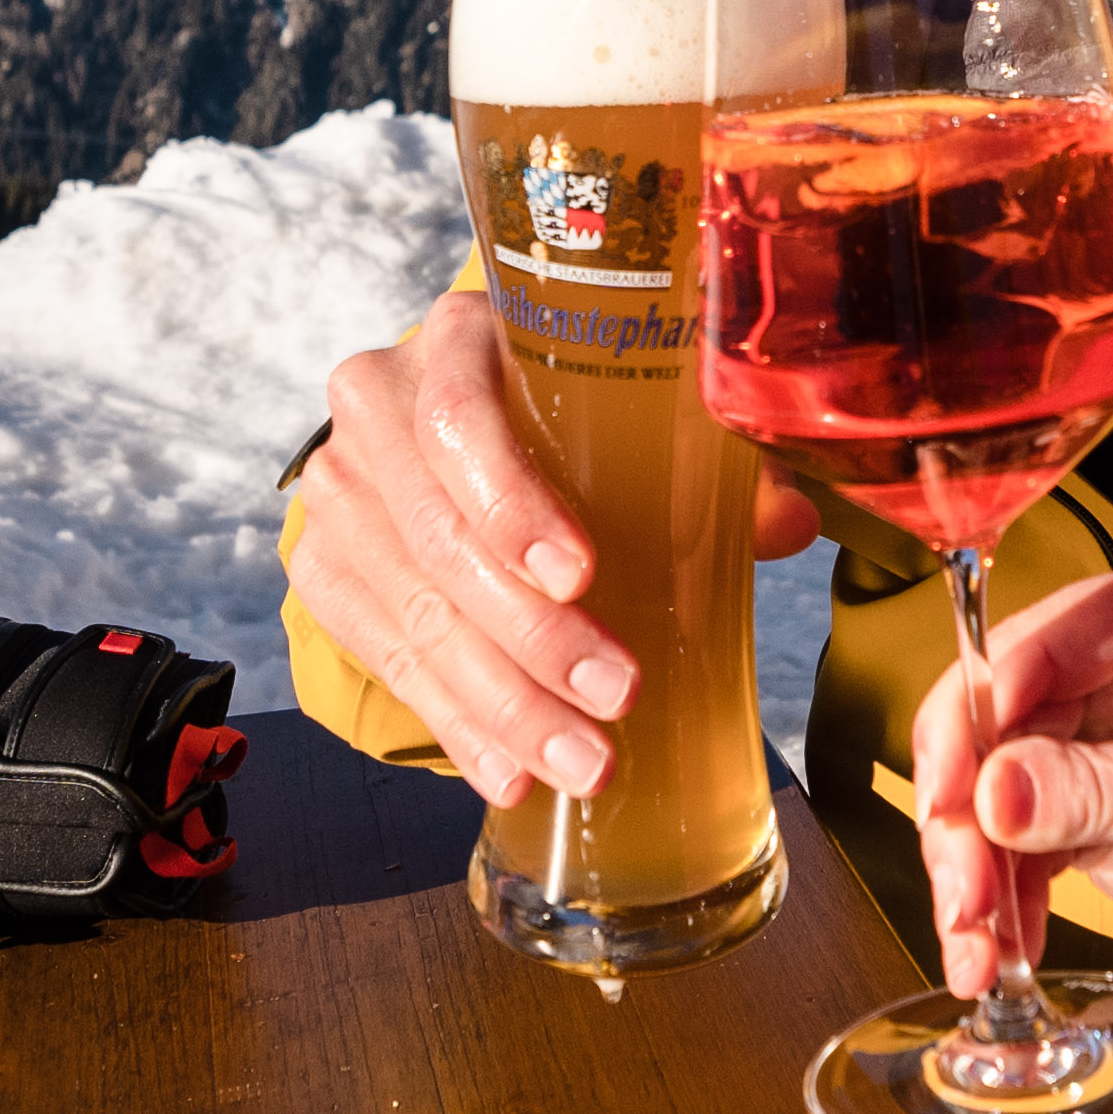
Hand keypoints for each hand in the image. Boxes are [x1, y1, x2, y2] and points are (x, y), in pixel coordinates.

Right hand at [297, 290, 804, 802]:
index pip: (461, 418)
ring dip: (503, 703)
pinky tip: (509, 771)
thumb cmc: (564, 417)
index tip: (579, 576)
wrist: (449, 432)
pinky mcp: (326, 570)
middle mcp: (378, 408)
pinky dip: (456, 725)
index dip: (512, 503)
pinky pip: (386, 661)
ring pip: (414, 614)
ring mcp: (341, 493)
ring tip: (581, 762)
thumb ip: (712, 458)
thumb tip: (787, 523)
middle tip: (613, 699)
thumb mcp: (634, 412)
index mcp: (458, 342)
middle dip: (532, 637)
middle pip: (439, 535)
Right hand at [904, 551, 1112, 1004]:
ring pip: (983, 792)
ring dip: (968, 872)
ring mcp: (1092, 742)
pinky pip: (1006, 849)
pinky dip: (993, 902)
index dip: (976, 720)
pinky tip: (999, 953)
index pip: (1032, 646)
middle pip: (988, 721)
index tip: (956, 799)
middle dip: (963, 813)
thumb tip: (994, 795)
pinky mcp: (1082, 816)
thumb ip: (1108, 788)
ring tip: (978, 949)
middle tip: (966, 892)